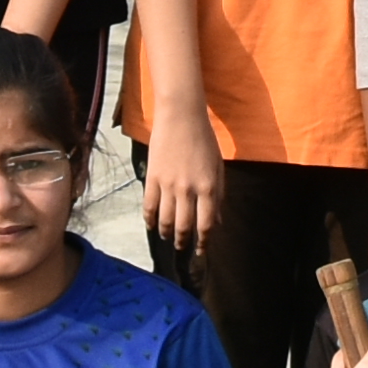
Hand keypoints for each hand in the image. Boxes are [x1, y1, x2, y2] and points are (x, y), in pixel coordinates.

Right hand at [143, 114, 224, 254]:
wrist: (181, 116)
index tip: (202, 251)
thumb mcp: (218, 167)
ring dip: (166, 233)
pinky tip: (151, 225)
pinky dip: (149, 219)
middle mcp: (188, 190)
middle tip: (182, 247)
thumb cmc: (204, 139)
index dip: (203, 242)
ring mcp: (168, 185)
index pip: (205, 224)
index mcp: (208, 187)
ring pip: (164, 220)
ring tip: (167, 237)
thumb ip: (219, 195)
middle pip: (183, 226)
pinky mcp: (152, 177)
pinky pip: (148, 205)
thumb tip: (217, 221)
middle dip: (183, 242)